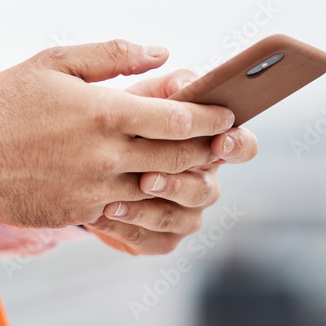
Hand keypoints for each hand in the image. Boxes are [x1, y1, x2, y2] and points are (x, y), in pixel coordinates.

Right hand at [0, 41, 234, 227]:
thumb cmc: (6, 102)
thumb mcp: (55, 60)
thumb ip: (112, 54)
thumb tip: (161, 52)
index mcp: (104, 112)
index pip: (180, 119)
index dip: (212, 118)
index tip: (229, 114)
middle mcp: (105, 155)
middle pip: (179, 158)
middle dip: (209, 151)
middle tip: (226, 144)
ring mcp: (93, 189)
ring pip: (158, 189)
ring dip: (183, 179)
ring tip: (196, 167)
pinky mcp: (79, 213)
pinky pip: (127, 211)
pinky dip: (146, 200)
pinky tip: (151, 188)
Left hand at [85, 69, 257, 255]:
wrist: (84, 156)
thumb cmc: (123, 120)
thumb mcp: (140, 97)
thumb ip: (166, 87)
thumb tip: (185, 84)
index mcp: (207, 144)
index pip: (242, 146)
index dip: (237, 145)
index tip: (219, 140)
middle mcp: (203, 180)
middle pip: (207, 190)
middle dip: (178, 183)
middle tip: (148, 176)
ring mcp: (186, 212)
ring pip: (184, 219)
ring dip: (151, 210)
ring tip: (117, 200)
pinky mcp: (162, 237)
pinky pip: (155, 241)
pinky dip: (130, 229)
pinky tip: (104, 215)